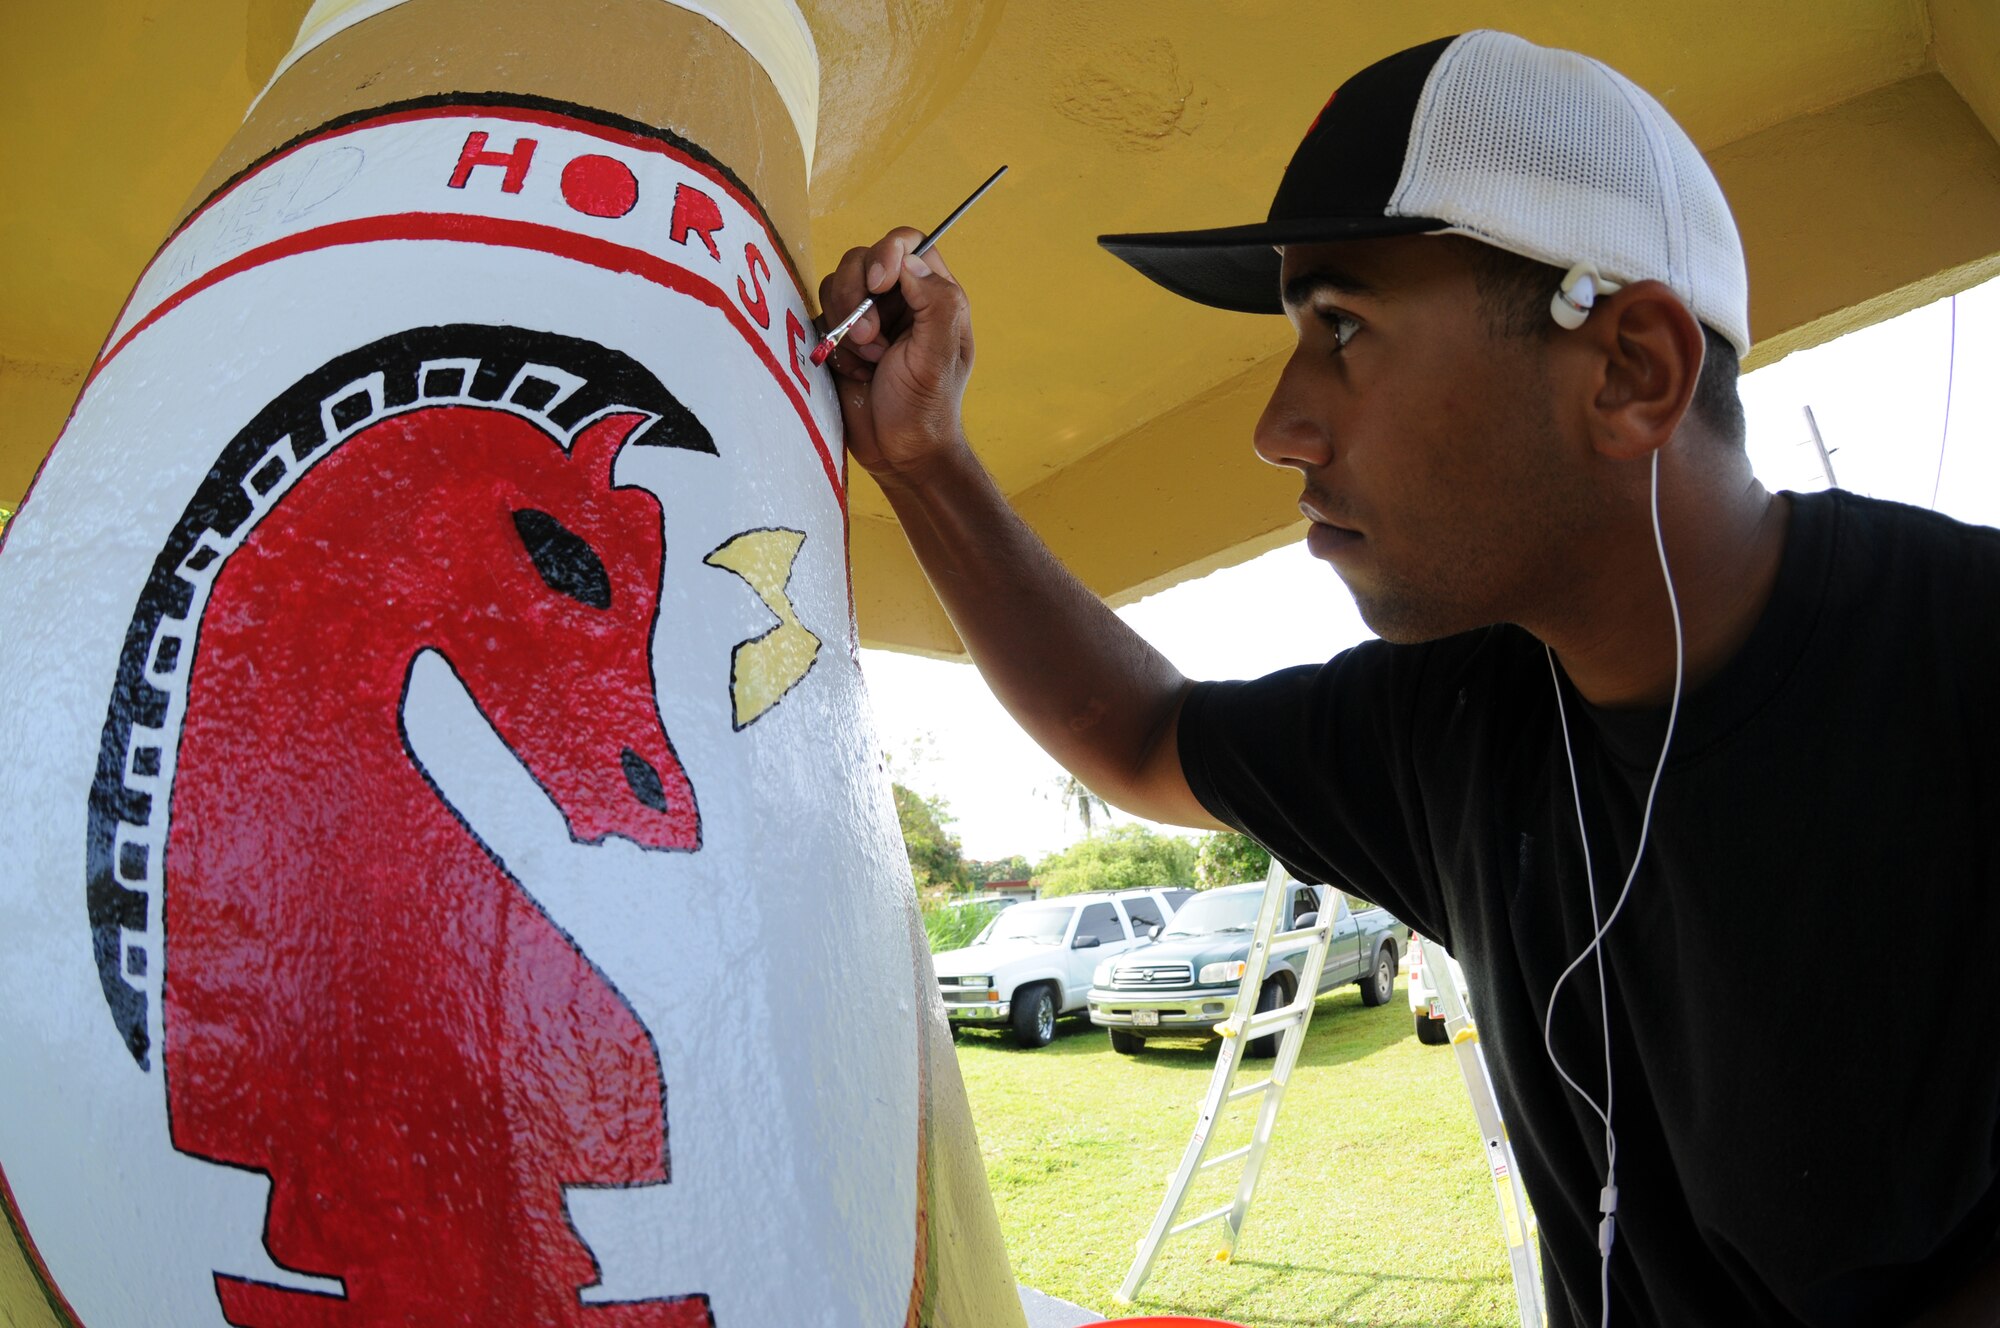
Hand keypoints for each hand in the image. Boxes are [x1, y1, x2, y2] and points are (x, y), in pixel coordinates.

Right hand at [817, 227, 974, 488]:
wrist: (898, 452)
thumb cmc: (926, 406)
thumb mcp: (939, 353)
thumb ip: (935, 301)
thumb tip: (907, 262)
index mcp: (932, 293)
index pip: (906, 243)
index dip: (887, 254)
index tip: (879, 285)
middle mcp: (898, 298)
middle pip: (862, 258)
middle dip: (858, 297)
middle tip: (871, 340)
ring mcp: (866, 316)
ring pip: (836, 285)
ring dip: (845, 322)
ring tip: (867, 360)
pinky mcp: (839, 338)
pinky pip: (821, 318)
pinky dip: (833, 343)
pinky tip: (853, 370)